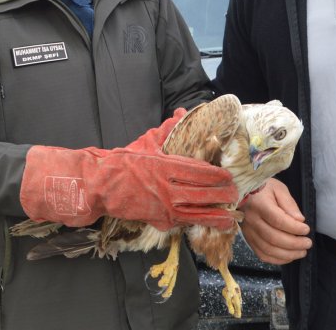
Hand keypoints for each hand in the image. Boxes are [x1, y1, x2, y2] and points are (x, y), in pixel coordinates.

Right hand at [19, 108, 237, 230]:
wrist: (100, 186)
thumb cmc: (122, 163)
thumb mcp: (146, 143)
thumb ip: (167, 130)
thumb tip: (181, 112)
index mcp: (165, 166)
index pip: (199, 171)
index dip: (217, 175)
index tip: (228, 176)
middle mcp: (167, 188)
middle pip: (202, 193)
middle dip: (222, 195)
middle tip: (235, 195)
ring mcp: (163, 207)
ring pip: (196, 213)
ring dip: (216, 216)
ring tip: (230, 217)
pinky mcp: (158, 220)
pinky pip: (183, 222)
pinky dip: (197, 223)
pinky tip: (209, 224)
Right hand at [238, 179, 311, 264]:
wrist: (241, 193)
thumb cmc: (263, 189)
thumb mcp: (278, 189)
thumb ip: (289, 204)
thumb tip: (299, 220)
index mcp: (259, 204)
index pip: (277, 220)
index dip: (294, 228)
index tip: (306, 230)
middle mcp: (251, 220)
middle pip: (273, 238)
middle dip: (294, 244)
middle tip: (307, 243)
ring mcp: (248, 232)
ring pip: (268, 249)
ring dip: (287, 254)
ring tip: (302, 252)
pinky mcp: (248, 239)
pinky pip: (262, 254)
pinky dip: (277, 259)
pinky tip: (289, 256)